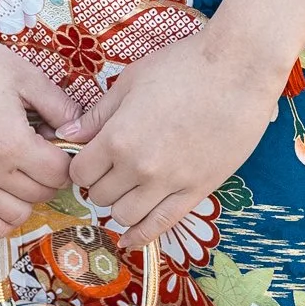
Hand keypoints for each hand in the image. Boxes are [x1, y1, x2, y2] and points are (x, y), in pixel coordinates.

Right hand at [0, 14, 75, 237]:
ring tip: (24, 169)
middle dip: (51, 175)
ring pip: (13, 216)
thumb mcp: (24, 75)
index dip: (68, 158)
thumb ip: (59, 105)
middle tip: (44, 147)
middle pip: (40, 195)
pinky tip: (4, 191)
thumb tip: (78, 129)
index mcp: (11, 144)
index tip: (61, 139)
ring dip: (28, 197)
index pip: (58, 174)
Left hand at [62, 26, 282, 247]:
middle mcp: (139, 167)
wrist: (239, 69)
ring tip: (127, 188)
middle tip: (110, 169)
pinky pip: (162, 225)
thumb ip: (98, 114)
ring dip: (119, 205)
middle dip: (99, 184)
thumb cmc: (183, 66)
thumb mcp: (131, 81)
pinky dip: (141, 236)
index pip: (80, 172)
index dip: (81, 166)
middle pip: (100, 196)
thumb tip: (65, 136)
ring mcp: (169, 183)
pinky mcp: (197, 191)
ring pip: (125, 216)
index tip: (90, 158)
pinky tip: (129, 239)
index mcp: (118, 137)